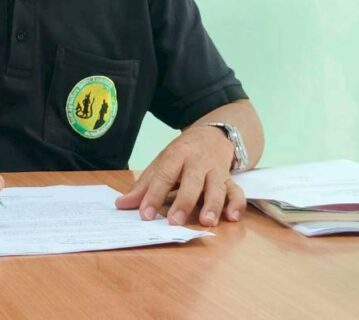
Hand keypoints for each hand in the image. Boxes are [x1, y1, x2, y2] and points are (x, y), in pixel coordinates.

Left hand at [115, 126, 244, 226]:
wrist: (211, 136)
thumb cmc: (181, 154)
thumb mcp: (161, 163)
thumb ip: (143, 186)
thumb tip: (121, 205)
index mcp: (176, 156)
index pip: (164, 176)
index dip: (153, 195)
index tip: (145, 215)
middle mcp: (197, 162)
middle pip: (192, 181)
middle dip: (184, 202)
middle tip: (175, 222)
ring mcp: (216, 171)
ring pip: (217, 187)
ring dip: (213, 205)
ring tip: (206, 221)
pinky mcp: (230, 179)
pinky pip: (237, 191)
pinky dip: (237, 204)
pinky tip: (232, 216)